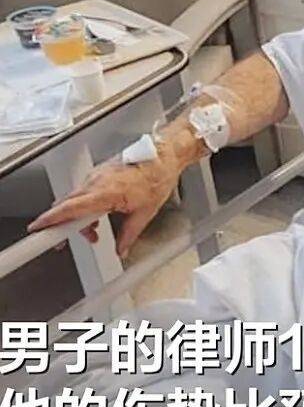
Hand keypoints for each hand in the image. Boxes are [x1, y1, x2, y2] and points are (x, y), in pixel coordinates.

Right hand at [27, 149, 181, 256]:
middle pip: (67, 205)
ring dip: (78, 216)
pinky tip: (97, 215)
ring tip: (94, 230)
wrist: (163, 157)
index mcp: (106, 192)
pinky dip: (84, 205)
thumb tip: (121, 249)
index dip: (51, 219)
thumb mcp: (145, 213)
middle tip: (64, 240)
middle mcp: (96, 181)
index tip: (38, 228)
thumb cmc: (157, 178)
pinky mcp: (98, 173)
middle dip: (63, 224)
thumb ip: (129, 235)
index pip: (70, 208)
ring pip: (75, 199)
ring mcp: (95, 175)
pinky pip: (83, 191)